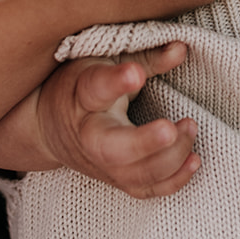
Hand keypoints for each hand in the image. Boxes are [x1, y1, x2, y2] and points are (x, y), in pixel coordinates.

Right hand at [0, 43, 200, 197]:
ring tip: (190, 127)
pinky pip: (145, 190)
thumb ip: (145, 56)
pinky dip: (173, 181)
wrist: (46, 125)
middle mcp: (89, 135)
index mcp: (82, 95)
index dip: (115, 81)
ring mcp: (102, 163)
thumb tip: (181, 48)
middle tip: (170, 128)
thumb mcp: (105, 60)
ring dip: (169, 158)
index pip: (95, 88)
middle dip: (143, 143)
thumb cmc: (81, 84)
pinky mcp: (116, 179)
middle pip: (111, 148)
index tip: (136, 73)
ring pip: (133, 174)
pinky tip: (193, 160)